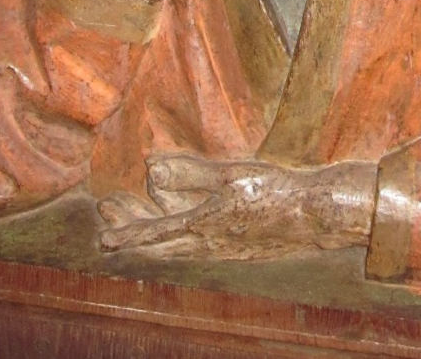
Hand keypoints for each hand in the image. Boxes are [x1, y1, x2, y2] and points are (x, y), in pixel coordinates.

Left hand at [97, 154, 377, 259]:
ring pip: (177, 244)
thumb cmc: (276, 190)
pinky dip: (176, 228)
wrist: (316, 216)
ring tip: (134, 206)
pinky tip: (177, 213)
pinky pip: (196, 243)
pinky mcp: (236, 247)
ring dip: (153, 226)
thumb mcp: (232, 176)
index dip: (127, 232)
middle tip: (109, 209)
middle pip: (160, 244)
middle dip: (132, 227)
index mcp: (204, 228)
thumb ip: (190, 174)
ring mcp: (223, 250)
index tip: (104, 234)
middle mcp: (209, 246)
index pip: (154, 234)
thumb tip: (151, 170)